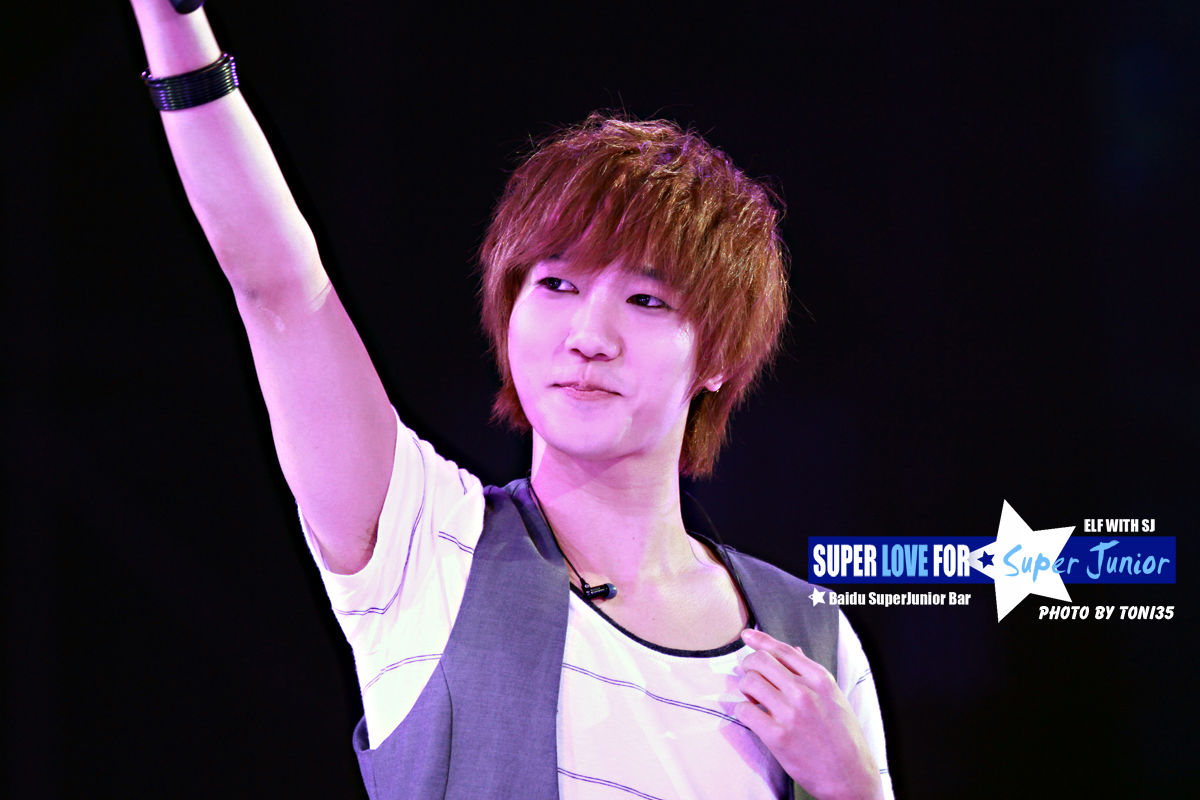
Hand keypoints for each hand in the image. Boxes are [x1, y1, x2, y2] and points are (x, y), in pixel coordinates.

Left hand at [735, 629, 882, 799]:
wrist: (850, 776)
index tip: (747, 636)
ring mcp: (790, 713)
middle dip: (748, 664)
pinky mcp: (777, 736)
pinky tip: (750, 715)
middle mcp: (805, 692)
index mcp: (820, 679)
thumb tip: (793, 651)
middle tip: (748, 673)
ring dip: (744, 687)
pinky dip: (742, 710)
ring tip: (751, 697)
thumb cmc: (844, 737)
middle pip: (761, 661)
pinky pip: (745, 711)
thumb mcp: (834, 698)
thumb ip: (811, 674)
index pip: (783, 650)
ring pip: (750, 682)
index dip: (760, 640)